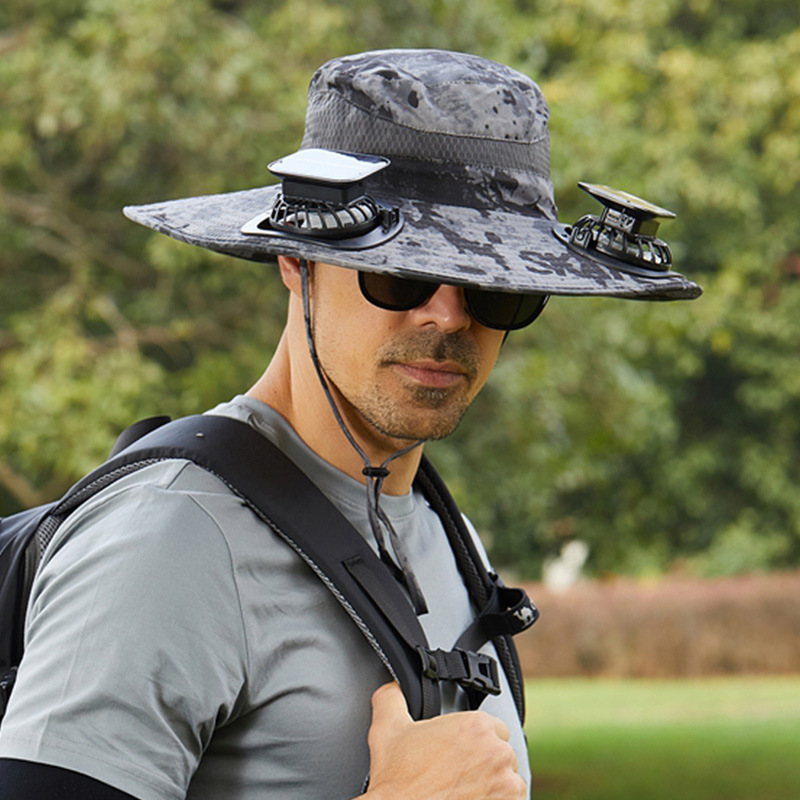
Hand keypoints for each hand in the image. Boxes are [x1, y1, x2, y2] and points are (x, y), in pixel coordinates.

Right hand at [364, 682, 526, 799]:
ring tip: (467, 791)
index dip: (475, 739)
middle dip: (485, 762)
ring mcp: (505, 787)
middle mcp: (495, 754)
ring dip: (495, 786)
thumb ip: (393, 698)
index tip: (461, 751)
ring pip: (510, 781)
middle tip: (460, 773)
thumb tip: (393, 688)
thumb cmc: (399, 785)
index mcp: (475, 727)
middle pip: (503, 753)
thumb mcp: (387, 729)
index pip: (493, 726)